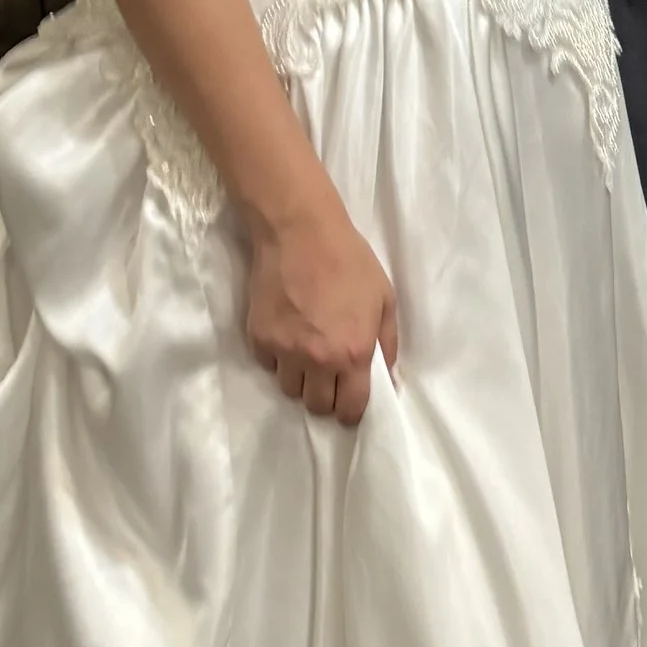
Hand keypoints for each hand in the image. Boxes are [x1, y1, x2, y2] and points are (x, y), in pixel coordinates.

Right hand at [246, 193, 399, 424]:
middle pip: (316, 406)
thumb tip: (388, 379)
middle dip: (325, 398)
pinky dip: (277, 358)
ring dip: (300, 379)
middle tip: (329, 379)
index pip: (350, 408)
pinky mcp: (258, 337)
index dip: (351, 413)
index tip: (350, 407)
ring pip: (289, 389)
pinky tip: (287, 335)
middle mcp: (317, 360)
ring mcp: (284, 350)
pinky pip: (268, 364)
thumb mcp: (384, 300)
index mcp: (352, 353)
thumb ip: (387, 343)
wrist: (300, 233)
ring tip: (307, 355)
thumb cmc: (350, 262)